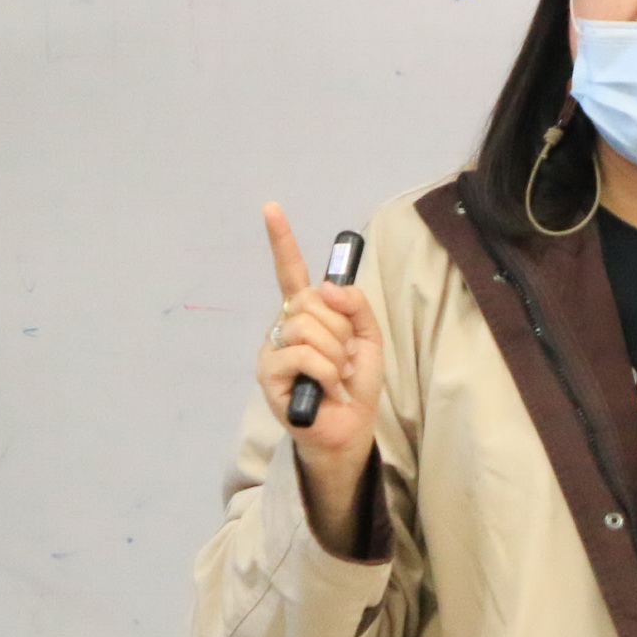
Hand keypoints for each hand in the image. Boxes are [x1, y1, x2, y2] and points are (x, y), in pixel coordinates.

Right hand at [260, 203, 383, 551]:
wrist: (348, 429)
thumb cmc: (354, 384)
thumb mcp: (367, 339)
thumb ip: (356, 307)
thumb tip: (328, 287)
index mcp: (306, 313)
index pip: (291, 272)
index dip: (281, 240)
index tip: (271, 208)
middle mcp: (285, 326)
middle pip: (313, 301)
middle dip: (341, 329)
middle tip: (345, 358)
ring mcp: (274, 349)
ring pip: (309, 327)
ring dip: (336, 355)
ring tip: (336, 376)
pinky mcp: (269, 374)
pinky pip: (303, 354)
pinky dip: (326, 371)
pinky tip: (326, 389)